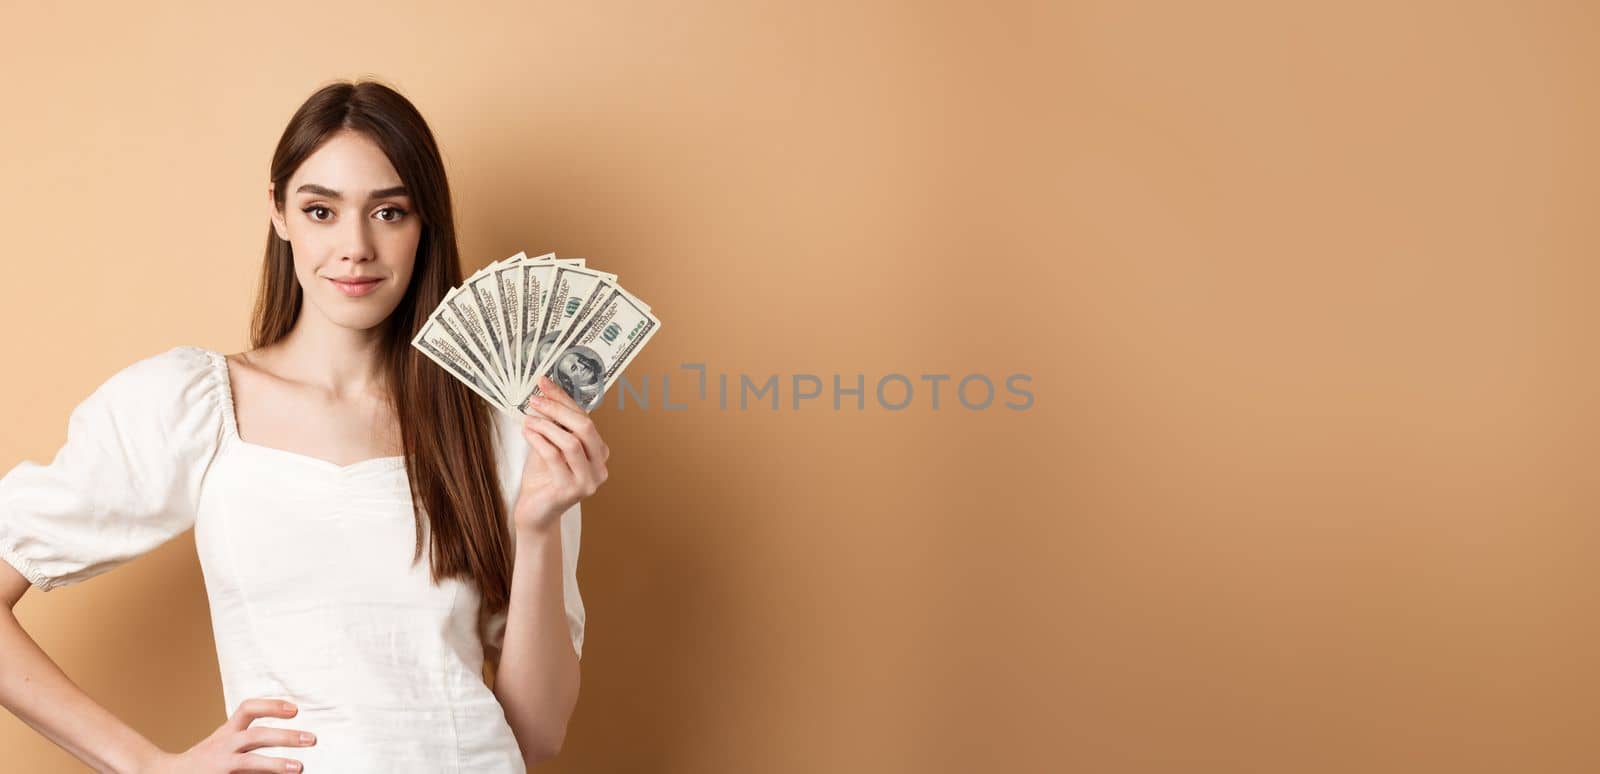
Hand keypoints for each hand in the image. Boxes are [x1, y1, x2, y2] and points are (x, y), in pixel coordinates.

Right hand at [138, 698, 314, 772]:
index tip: (295, 709)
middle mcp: (223, 745)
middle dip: (285, 736)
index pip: (248, 709)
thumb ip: (250, 740)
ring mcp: (220, 765)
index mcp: (226, 732)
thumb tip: (293, 737)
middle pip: (256, 735)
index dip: (272, 705)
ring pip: (249, 761)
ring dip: (275, 764)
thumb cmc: (205, 761)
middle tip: (311, 739)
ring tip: (298, 767)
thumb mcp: (224, 743)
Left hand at [514, 374, 609, 533]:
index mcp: (599, 453)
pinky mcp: (571, 490)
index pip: (585, 418)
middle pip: (585, 428)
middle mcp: (599, 467)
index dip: (564, 398)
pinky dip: (539, 441)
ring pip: (571, 442)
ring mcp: (588, 481)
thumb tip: (543, 392)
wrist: (534, 513)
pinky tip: (528, 433)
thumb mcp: (549, 445)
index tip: (544, 384)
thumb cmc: (542, 479)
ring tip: (528, 419)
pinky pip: (555, 457)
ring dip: (546, 426)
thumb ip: (553, 424)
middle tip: (535, 400)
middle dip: (558, 409)